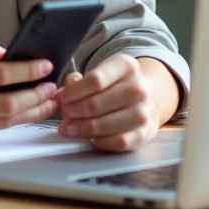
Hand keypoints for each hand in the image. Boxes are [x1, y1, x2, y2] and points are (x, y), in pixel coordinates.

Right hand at [0, 38, 57, 146]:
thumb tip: (9, 52)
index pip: (1, 71)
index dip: (28, 70)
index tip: (46, 66)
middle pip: (8, 102)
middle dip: (37, 96)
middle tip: (53, 88)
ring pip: (4, 121)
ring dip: (32, 112)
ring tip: (46, 102)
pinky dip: (8, 121)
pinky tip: (22, 111)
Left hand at [55, 54, 172, 151]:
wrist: (148, 98)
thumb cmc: (118, 85)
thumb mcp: (103, 72)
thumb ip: (80, 80)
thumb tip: (62, 94)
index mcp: (126, 66)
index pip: (95, 80)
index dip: (73, 92)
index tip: (60, 98)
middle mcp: (138, 88)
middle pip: (97, 104)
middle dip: (74, 111)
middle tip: (63, 114)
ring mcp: (143, 112)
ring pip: (106, 124)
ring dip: (83, 128)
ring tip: (70, 128)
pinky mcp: (144, 133)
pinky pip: (119, 141)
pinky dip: (102, 142)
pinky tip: (91, 139)